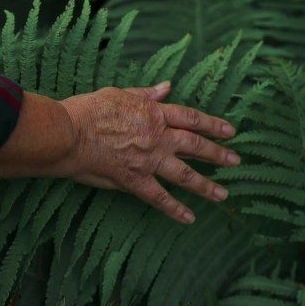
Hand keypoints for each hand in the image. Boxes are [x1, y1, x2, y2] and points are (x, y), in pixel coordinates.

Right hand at [58, 82, 239, 223]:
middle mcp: (158, 137)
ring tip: (223, 194)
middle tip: (236, 160)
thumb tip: (166, 87)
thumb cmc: (88, 110)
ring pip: (185, 174)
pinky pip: (159, 198)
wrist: (68, 133)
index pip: (191, 119)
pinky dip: (175, 209)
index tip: (230, 131)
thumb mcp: (119, 93)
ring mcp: (148, 160)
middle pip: (195, 146)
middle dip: (218, 154)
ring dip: (206, 185)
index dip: (213, 125)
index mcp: (155, 114)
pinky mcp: (135, 180)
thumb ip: (146, 94)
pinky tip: (189, 218)